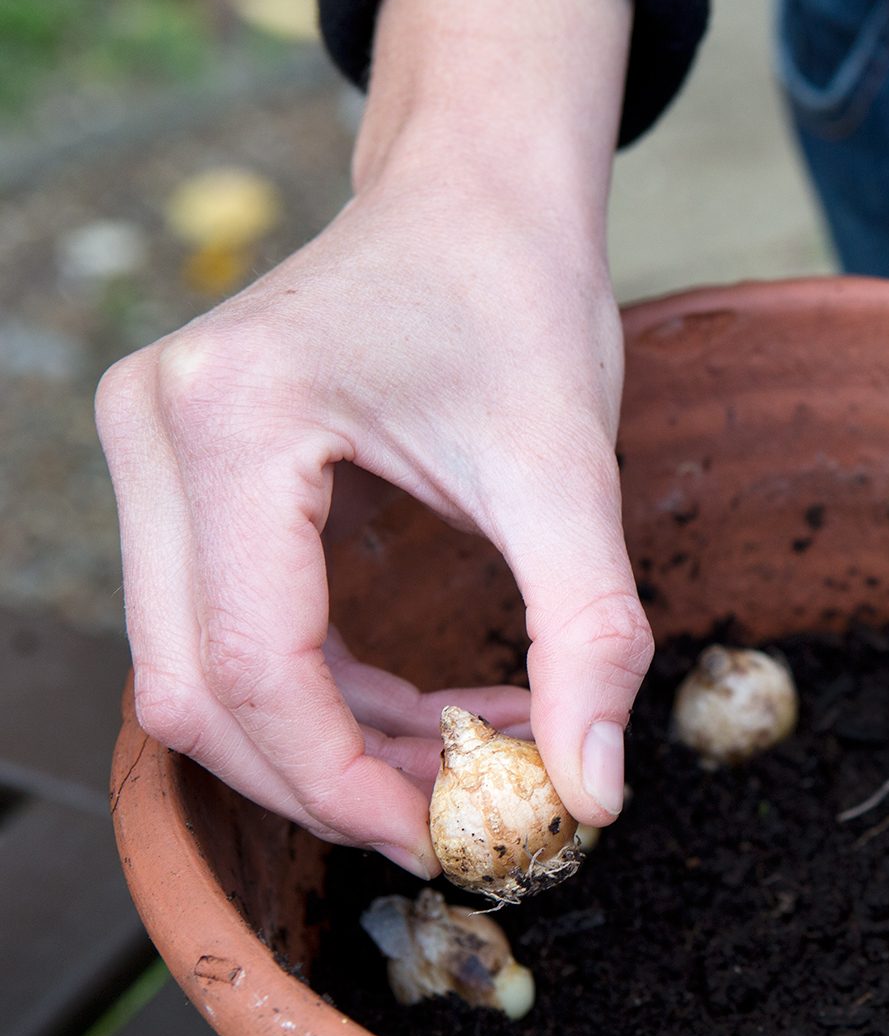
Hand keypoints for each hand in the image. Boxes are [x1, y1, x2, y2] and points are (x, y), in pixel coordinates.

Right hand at [95, 0, 640, 874]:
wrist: (478, 197)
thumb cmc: (521, 301)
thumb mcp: (570, 472)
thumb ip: (586, 636)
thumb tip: (592, 794)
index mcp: (234, 419)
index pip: (251, 663)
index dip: (342, 781)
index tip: (450, 838)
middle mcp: (155, 429)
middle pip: (195, 687)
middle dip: (326, 780)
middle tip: (460, 820)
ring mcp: (150, 450)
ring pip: (198, 673)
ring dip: (329, 746)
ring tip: (473, 756)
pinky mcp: (180, 475)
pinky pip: (225, 630)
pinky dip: (323, 695)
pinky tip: (433, 709)